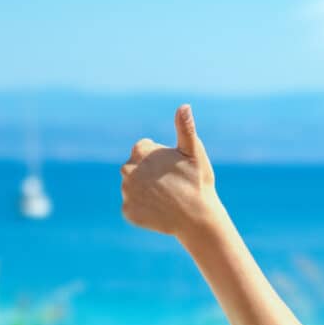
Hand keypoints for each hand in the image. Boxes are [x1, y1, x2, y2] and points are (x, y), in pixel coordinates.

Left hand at [120, 104, 217, 238]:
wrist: (197, 218)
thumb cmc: (197, 182)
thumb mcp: (193, 152)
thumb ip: (185, 128)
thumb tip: (184, 106)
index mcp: (140, 150)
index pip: (144, 150)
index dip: (161, 159)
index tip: (174, 169)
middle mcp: (126, 169)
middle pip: (137, 169)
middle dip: (150, 175)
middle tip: (171, 185)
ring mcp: (126, 192)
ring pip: (135, 188)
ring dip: (147, 192)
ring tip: (166, 198)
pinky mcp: (127, 211)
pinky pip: (134, 207)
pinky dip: (144, 209)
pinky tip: (160, 210)